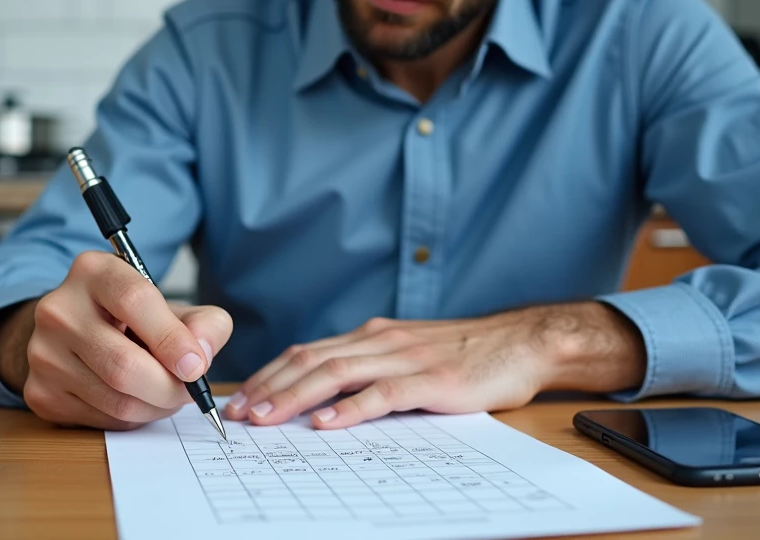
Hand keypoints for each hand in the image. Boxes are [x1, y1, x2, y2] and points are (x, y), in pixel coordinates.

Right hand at [0, 251, 232, 430]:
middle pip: (122, 364)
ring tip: (167, 394)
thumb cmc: (131, 318)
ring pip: (114, 399)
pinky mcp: (40, 392)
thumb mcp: (173, 306)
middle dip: (168, 387)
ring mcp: (43, 353)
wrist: (74, 330)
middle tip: (189, 391)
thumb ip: (204, 324)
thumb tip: (201, 356)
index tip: (197, 366)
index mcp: (93, 271)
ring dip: (154, 407)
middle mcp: (59, 309)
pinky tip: (137, 400)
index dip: (171, 339)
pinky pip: (99, 420)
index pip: (135, 300)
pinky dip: (131, 419)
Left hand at [223, 303, 644, 428]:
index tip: (241, 399)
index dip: (271, 374)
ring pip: (337, 373)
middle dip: (270, 388)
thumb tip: (325, 400)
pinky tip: (327, 423)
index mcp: (372, 336)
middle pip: (312, 361)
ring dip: (295, 396)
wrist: (521, 342)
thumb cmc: (465, 355)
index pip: (308, 352)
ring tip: (266, 418)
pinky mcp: (432, 378)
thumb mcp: (408, 356)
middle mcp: (380, 340)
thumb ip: (371, 370)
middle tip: (238, 415)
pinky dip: (351, 408)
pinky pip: (383, 393)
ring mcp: (405, 357)